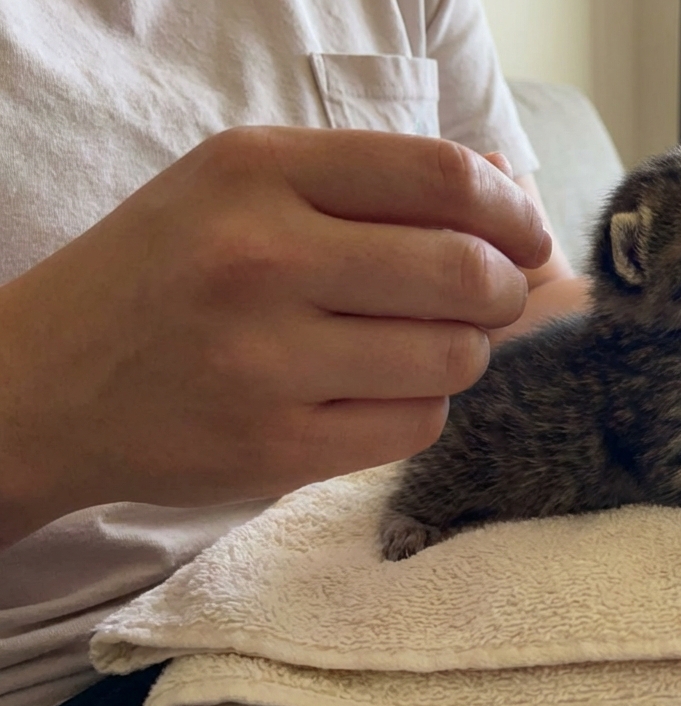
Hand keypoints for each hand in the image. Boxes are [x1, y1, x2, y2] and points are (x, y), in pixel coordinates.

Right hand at [0, 127, 550, 541]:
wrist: (44, 383)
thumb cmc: (166, 270)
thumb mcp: (246, 187)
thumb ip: (375, 180)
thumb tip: (503, 186)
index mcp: (258, 172)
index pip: (442, 176)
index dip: (511, 211)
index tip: (523, 236)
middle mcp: (260, 259)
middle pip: (467, 274)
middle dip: (502, 290)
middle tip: (484, 299)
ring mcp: (266, 362)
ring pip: (454, 358)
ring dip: (460, 353)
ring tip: (413, 344)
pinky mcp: (275, 450)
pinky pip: (417, 424)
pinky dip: (418, 406)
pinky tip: (372, 392)